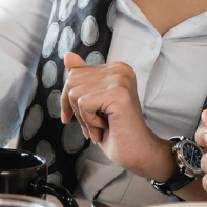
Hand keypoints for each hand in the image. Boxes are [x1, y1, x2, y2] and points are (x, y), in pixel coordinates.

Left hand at [59, 52, 173, 181]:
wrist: (138, 152)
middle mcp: (120, 69)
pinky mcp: (119, 94)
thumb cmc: (116, 130)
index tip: (82, 116)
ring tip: (102, 125)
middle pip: (71, 82)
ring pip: (75, 94)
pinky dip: (90, 121)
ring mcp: (121, 80)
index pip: (74, 74)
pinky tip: (106, 126)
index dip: (70, 99)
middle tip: (95, 123)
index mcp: (115, 68)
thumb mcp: (93, 101)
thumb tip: (68, 55)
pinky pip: (83, 104)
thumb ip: (82, 77)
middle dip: (76, 109)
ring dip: (84, 117)